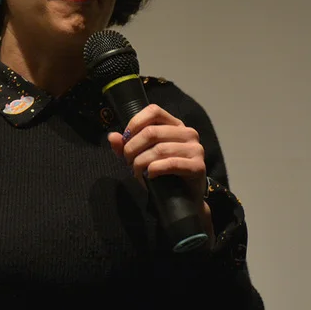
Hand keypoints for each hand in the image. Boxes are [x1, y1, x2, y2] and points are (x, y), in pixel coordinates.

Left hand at [107, 103, 212, 235]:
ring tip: (136, 173)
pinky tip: (149, 176)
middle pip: (152, 131)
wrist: (185, 198)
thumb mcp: (143, 156)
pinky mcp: (198, 166)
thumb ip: (127, 146)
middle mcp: (188, 133)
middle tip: (128, 162)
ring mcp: (195, 149)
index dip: (135, 123)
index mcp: (175, 125)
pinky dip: (154, 169)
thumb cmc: (164, 174)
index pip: (154, 111)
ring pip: (159, 149)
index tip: (125, 140)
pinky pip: (171, 163)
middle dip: (133, 148)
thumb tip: (112, 137)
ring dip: (141, 162)